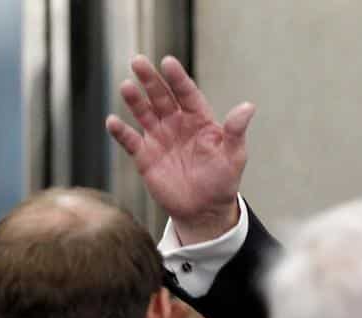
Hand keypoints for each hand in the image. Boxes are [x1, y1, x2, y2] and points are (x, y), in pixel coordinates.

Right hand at [105, 54, 253, 242]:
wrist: (205, 210)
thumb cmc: (223, 181)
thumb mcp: (233, 156)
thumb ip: (235, 131)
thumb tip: (248, 107)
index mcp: (198, 120)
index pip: (187, 94)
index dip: (178, 79)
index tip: (168, 63)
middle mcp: (176, 124)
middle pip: (161, 97)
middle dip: (150, 80)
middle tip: (138, 62)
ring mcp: (158, 137)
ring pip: (143, 113)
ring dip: (134, 100)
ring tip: (126, 87)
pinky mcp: (144, 155)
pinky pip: (130, 140)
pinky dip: (120, 131)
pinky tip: (113, 121)